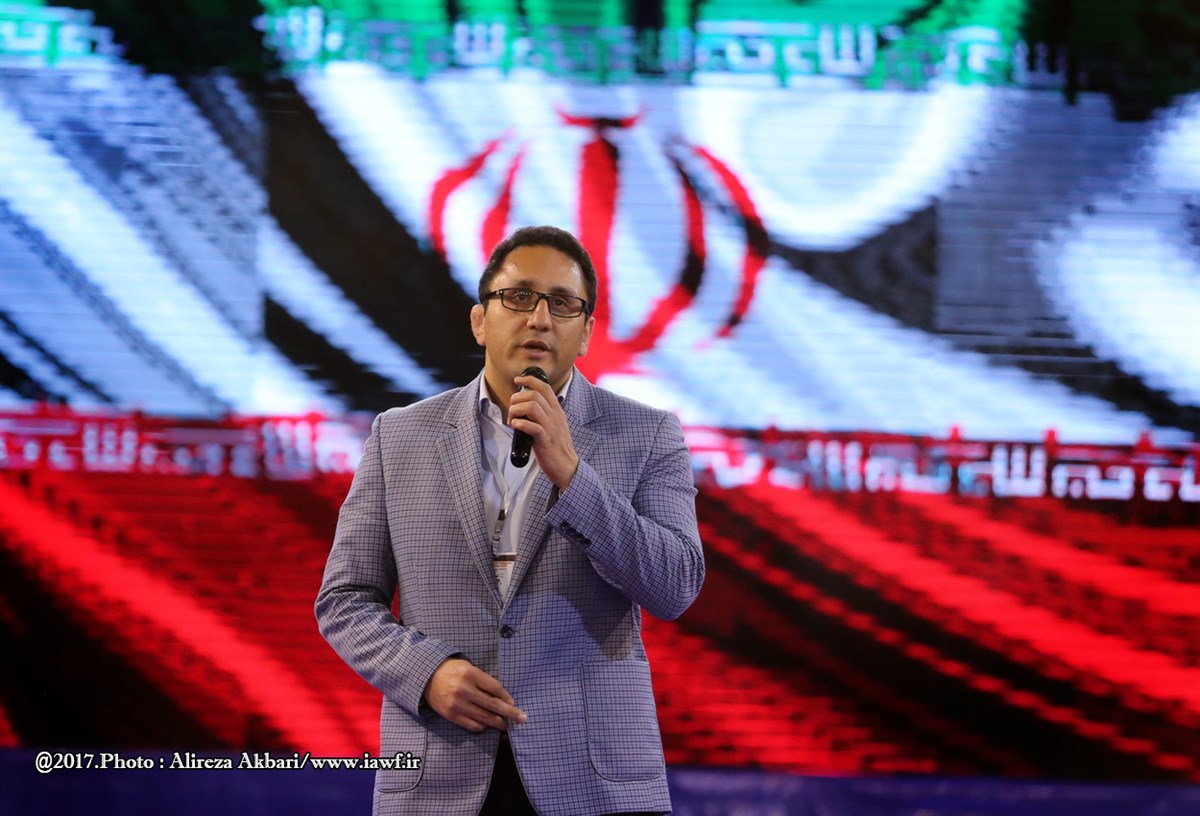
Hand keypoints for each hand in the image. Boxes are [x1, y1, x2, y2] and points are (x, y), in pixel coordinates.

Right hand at [424, 659, 527, 732]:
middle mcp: (465, 690)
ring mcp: (458, 704)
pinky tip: (487, 726)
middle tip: (522, 718)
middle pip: (493, 704)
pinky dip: (481, 726)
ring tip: (507, 726)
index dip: (506, 697)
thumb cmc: (451, 670)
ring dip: (497, 723)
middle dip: (510, 713)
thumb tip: (501, 696)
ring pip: (483, 717)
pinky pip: (471, 724)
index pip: (495, 688)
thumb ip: (483, 680)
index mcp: (471, 674)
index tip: (514, 702)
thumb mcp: (468, 667)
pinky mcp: (451, 715)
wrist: (427, 677)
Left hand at [509, 373, 578, 489]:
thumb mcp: (553, 425)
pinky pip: (533, 427)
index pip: (544, 387)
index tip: (517, 380)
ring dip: (516, 411)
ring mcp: (551, 428)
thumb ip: (542, 414)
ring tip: (513, 420)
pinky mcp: (546, 441)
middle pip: (534, 395)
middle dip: (517, 399)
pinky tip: (516, 427)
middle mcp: (555, 416)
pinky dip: (521, 424)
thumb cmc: (556, 447)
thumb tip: (524, 405)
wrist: (567, 466)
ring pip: (532, 407)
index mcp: (557, 411)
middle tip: (512, 411)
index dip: (529, 379)